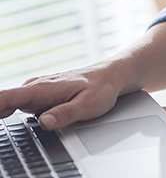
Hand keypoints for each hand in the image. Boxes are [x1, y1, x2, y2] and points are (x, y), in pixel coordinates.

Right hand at [0, 64, 124, 129]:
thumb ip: (65, 113)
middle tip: (1, 132)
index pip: (4, 97)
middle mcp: (35, 87)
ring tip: (8, 124)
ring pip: (8, 103)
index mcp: (42, 89)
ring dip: (2, 113)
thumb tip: (44, 122)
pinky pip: (17, 103)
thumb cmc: (102, 88)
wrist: (113, 75)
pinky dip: (8, 111)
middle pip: (1, 101)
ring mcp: (36, 90)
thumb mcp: (88, 104)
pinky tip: (9, 119)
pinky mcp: (39, 95)